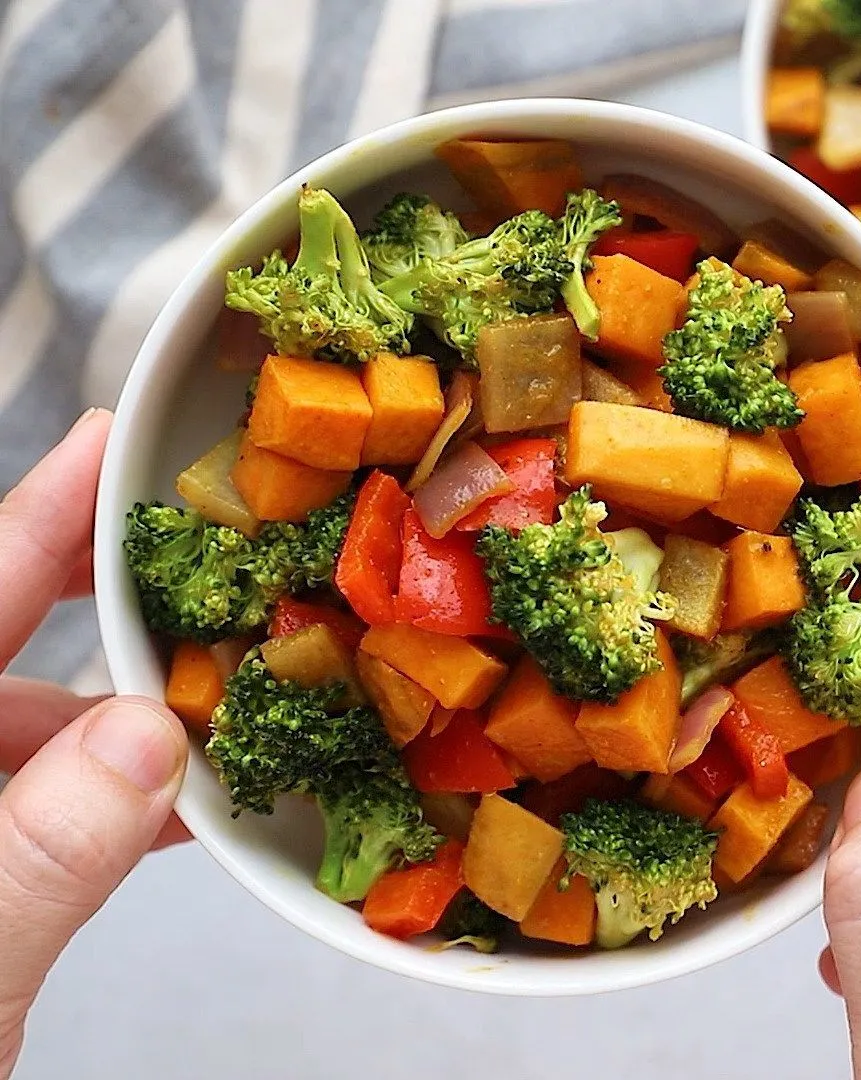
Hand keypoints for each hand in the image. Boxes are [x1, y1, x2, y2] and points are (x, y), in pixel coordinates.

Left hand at [0, 410, 187, 1078]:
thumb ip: (38, 859)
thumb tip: (145, 742)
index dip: (41, 512)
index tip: (106, 442)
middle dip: (105, 616)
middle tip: (199, 579)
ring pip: (21, 733)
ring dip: (118, 727)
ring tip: (212, 722)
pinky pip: (30, 799)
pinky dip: (103, 795)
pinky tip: (169, 806)